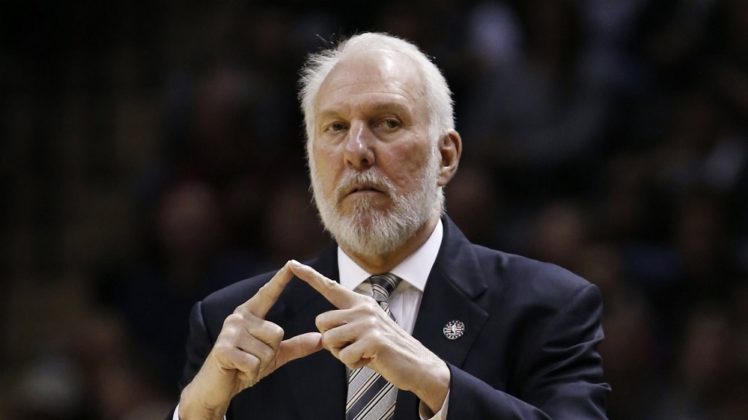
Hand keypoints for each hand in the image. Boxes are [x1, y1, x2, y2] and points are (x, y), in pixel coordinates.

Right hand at [179, 261, 322, 419]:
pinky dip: (250, 372)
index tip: (291, 262)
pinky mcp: (223, 348)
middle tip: (252, 359)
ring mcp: (230, 331)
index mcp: (250, 315)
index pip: (268, 294)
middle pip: (277, 333)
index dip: (280, 279)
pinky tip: (237, 370)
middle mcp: (239, 317)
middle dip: (270, 353)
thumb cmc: (243, 367)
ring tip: (243, 364)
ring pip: (266, 350)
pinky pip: (254, 362)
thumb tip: (320, 340)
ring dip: (259, 365)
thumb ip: (296, 346)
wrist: (216, 388)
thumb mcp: (273, 356)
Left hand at [288, 260, 449, 412]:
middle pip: (321, 322)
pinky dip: (353, 364)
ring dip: (342, 354)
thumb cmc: (386, 351)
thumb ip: (345, 327)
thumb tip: (322, 337)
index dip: (310, 276)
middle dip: (331, 341)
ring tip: (363, 353)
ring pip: (330, 341)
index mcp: (360, 303)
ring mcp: (369, 323)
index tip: (292, 264)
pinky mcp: (373, 340)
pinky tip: (371, 360)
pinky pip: (344, 356)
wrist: (416, 365)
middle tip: (353, 347)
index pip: (330, 287)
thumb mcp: (364, 332)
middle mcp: (363, 308)